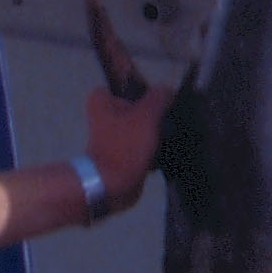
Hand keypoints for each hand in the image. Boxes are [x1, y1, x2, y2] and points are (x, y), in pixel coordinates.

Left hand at [85, 79, 168, 209]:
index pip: (133, 86)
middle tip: (169, 124)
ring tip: (168, 140)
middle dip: (155, 117)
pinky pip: (143, 147)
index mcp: (102, 100)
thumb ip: (160, 97)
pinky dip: (153, 151)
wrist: (112, 186)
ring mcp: (112, 136)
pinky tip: (163, 155)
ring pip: (144, 128)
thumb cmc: (125, 145)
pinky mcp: (121, 155)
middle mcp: (104, 115)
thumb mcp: (147, 114)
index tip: (161, 105)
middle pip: (140, 108)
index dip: (149, 94)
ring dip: (157, 135)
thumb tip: (168, 90)